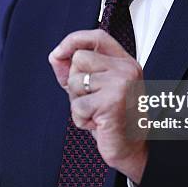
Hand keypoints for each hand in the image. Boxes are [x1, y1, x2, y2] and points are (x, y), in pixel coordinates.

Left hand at [49, 29, 147, 184]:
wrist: (132, 150)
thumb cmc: (113, 120)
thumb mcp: (94, 90)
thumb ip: (76, 71)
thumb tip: (56, 56)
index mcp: (125, 63)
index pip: (98, 36)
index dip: (74, 40)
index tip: (58, 52)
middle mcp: (126, 69)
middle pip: (80, 59)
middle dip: (75, 83)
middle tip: (93, 101)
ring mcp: (121, 84)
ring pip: (76, 82)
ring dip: (78, 103)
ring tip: (97, 113)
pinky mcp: (112, 102)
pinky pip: (78, 106)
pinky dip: (82, 119)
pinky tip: (98, 123)